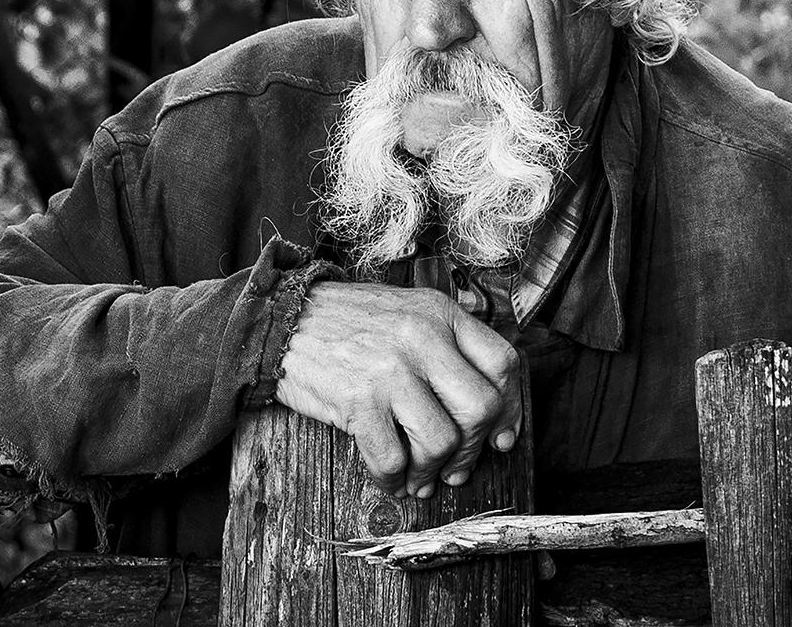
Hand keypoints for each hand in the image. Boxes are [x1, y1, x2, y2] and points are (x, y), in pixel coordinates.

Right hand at [274, 280, 521, 498]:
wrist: (280, 318)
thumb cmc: (346, 322)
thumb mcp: (407, 311)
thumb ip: (447, 345)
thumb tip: (487, 412)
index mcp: (440, 313)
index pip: (503, 364)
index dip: (511, 410)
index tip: (500, 438)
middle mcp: (421, 337)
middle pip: (481, 408)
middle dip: (471, 450)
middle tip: (455, 466)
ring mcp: (389, 368)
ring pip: (441, 440)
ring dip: (432, 470)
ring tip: (419, 476)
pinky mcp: (357, 399)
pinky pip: (391, 458)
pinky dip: (393, 479)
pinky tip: (389, 477)